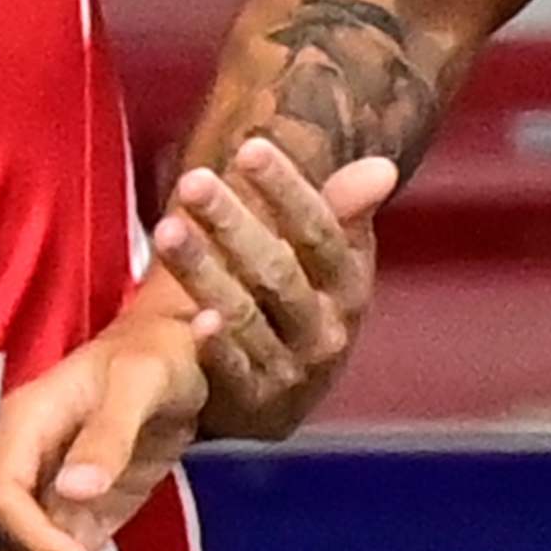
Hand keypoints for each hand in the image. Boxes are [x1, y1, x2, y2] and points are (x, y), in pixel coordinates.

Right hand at [0, 291, 211, 550]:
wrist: (173, 355)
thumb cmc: (154, 353)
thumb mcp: (141, 380)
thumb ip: (108, 433)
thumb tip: (74, 492)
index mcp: (22, 432)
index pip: (0, 503)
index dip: (34, 543)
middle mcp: (24, 478)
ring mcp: (50, 509)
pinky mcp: (81, 528)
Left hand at [145, 143, 398, 443]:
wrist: (281, 401)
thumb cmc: (297, 308)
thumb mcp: (326, 264)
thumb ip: (340, 213)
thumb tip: (382, 167)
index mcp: (348, 284)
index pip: (321, 230)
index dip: (287, 189)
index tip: (251, 147)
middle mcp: (327, 328)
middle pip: (279, 270)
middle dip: (234, 222)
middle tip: (194, 181)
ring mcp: (292, 369)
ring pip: (247, 315)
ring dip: (206, 272)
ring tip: (169, 229)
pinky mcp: (255, 403)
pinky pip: (236, 372)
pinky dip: (218, 348)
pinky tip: (196, 319)